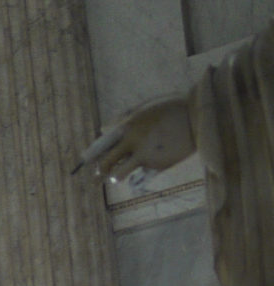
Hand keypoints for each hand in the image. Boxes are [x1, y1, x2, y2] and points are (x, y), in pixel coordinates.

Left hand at [78, 96, 195, 185]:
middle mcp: (131, 142)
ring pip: (119, 174)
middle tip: (97, 178)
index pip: (101, 145)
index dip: (91, 155)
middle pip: (105, 163)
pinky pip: (142, 172)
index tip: (85, 162)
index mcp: (127, 126)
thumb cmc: (172, 109)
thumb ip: (123, 118)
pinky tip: (151, 163)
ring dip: (115, 177)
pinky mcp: (157, 165)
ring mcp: (144, 155)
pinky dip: (142, 170)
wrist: (199, 117)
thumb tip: (103, 129)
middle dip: (98, 173)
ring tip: (116, 177)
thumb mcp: (145, 108)